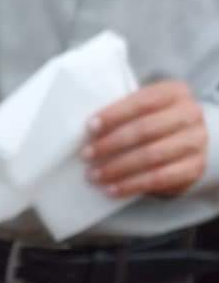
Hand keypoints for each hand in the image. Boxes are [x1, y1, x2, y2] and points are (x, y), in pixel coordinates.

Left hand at [85, 80, 209, 198]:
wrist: (188, 147)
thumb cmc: (156, 126)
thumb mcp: (145, 112)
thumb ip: (125, 115)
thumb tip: (88, 132)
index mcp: (175, 93)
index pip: (143, 101)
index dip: (115, 114)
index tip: (90, 128)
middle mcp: (190, 114)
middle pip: (145, 129)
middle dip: (111, 143)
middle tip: (87, 155)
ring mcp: (195, 142)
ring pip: (151, 155)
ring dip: (117, 168)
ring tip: (94, 175)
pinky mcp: (194, 168)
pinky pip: (158, 178)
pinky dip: (131, 185)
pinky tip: (112, 189)